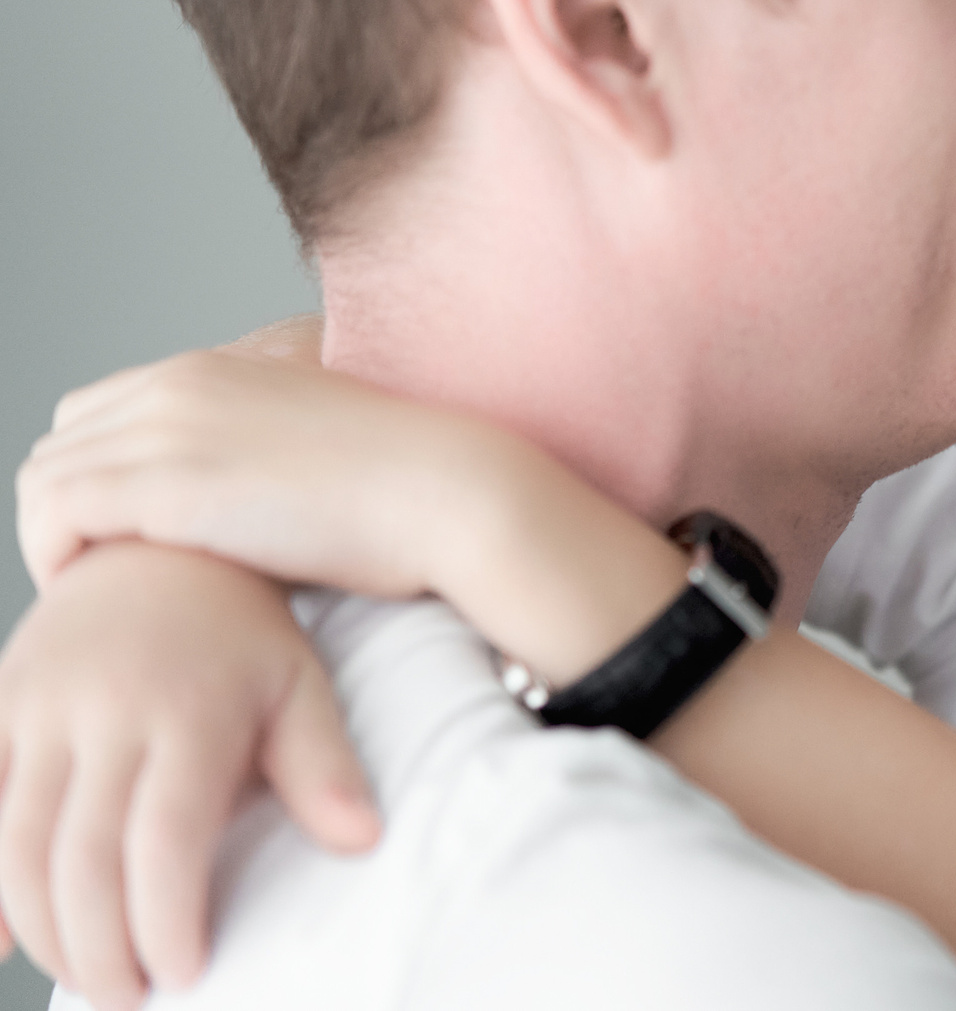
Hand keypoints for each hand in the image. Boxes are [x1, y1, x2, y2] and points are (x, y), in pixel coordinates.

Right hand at [0, 544, 378, 1008]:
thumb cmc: (243, 634)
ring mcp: (39, 706)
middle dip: (99, 945)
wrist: (160, 549)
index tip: (186, 971)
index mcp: (188, 711)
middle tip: (129, 995)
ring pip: (14, 843)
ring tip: (84, 974)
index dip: (165, 916)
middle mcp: (104, 709)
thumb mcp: (300, 685)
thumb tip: (362, 840)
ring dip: (41, 926)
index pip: (163, 839)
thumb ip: (323, 765)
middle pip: (81, 856)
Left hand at [20, 348, 512, 595]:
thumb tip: (231, 502)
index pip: (96, 413)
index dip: (98, 477)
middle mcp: (178, 383)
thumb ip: (253, 449)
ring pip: (43, 480)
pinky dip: (57, 557)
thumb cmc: (402, 490)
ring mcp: (168, 427)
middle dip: (69, 507)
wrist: (447, 494)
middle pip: (60, 442)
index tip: (125, 538)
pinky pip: (54, 514)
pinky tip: (105, 593)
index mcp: (214, 368)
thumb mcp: (312, 444)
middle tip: (106, 571)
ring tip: (101, 590)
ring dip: (56, 538)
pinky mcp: (164, 481)